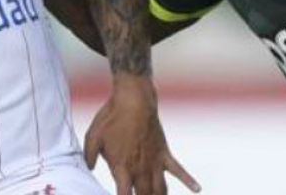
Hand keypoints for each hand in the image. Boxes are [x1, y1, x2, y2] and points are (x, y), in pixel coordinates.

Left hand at [84, 75, 199, 194]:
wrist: (134, 99)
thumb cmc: (111, 117)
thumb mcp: (93, 137)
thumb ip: (88, 156)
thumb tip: (88, 169)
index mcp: (121, 167)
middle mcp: (140, 169)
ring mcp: (155, 162)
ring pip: (161, 191)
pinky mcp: (165, 153)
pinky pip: (179, 171)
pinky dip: (189, 181)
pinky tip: (197, 189)